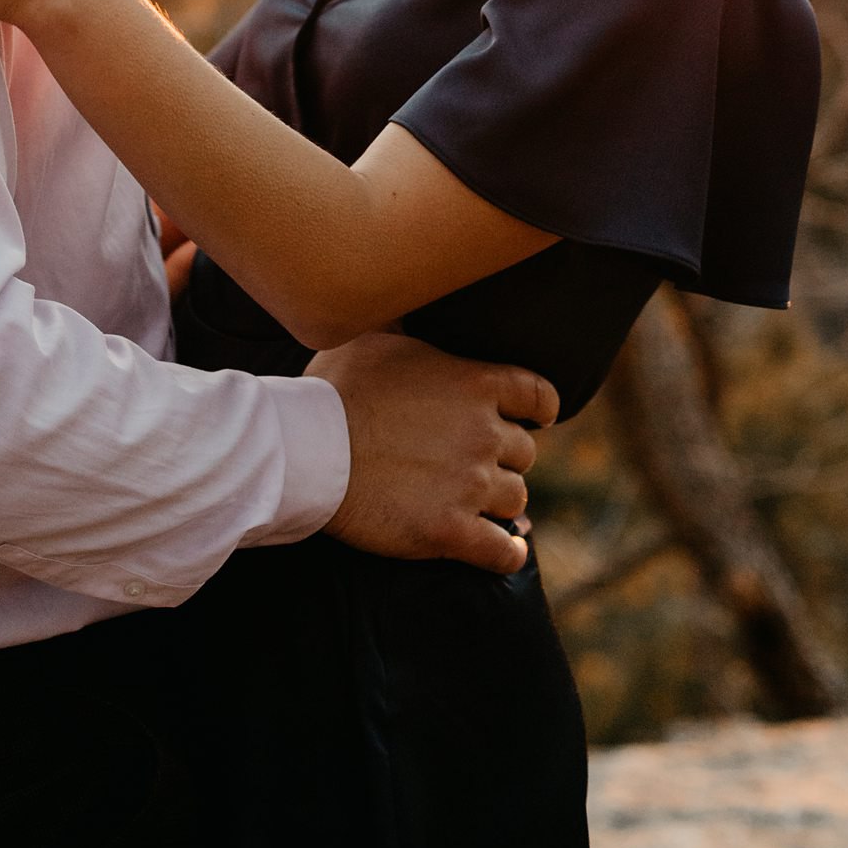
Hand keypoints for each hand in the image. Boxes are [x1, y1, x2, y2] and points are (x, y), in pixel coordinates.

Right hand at [309, 332, 556, 574]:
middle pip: (524, 453)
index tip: (537, 418)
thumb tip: (406, 294)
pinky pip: (502, 551)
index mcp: (474, 384)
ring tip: (481, 503)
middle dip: (505, 457)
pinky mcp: (450, 532)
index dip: (540, 409)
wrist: (308, 450)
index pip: (538, 395)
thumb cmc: (335, 389)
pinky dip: (507, 552)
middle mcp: (483, 434)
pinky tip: (504, 549)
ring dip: (500, 502)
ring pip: (515, 500)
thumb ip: (406, 321)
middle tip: (478, 460)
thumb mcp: (373, 336)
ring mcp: (470, 486)